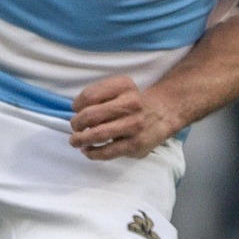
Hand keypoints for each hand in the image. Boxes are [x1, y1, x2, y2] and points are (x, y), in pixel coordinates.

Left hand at [69, 75, 183, 159]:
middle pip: (91, 115)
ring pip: (97, 134)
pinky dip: (92, 153)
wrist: (162, 115)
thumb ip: (98, 95)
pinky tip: (87, 150)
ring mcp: (134, 125)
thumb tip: (76, 113)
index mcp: (124, 86)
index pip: (89, 96)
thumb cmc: (132, 103)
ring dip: (80, 139)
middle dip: (77, 123)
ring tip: (75, 141)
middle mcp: (131, 103)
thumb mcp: (119, 88)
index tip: (77, 110)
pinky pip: (108, 151)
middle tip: (75, 127)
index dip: (77, 105)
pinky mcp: (136, 144)